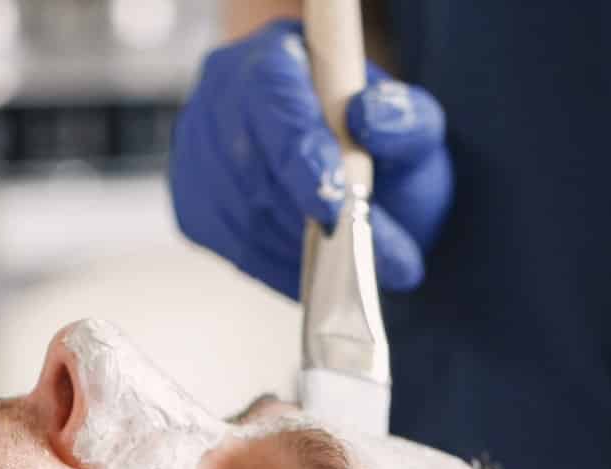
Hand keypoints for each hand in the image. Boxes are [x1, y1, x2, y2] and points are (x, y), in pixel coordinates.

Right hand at [169, 19, 452, 297]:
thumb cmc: (380, 148)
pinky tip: (315, 270)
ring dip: (299, 250)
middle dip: (306, 217)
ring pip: (241, 214)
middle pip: (248, 163)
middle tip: (362, 256)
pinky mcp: (195, 208)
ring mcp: (200, 153)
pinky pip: (234, 249)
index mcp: (277, 56)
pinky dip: (281, 269)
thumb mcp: (415, 128)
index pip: (270, 94)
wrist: (361, 185)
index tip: (333, 203)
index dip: (297, 150)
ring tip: (351, 267)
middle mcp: (223, 97)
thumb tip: (371, 119)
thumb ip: (408, 120)